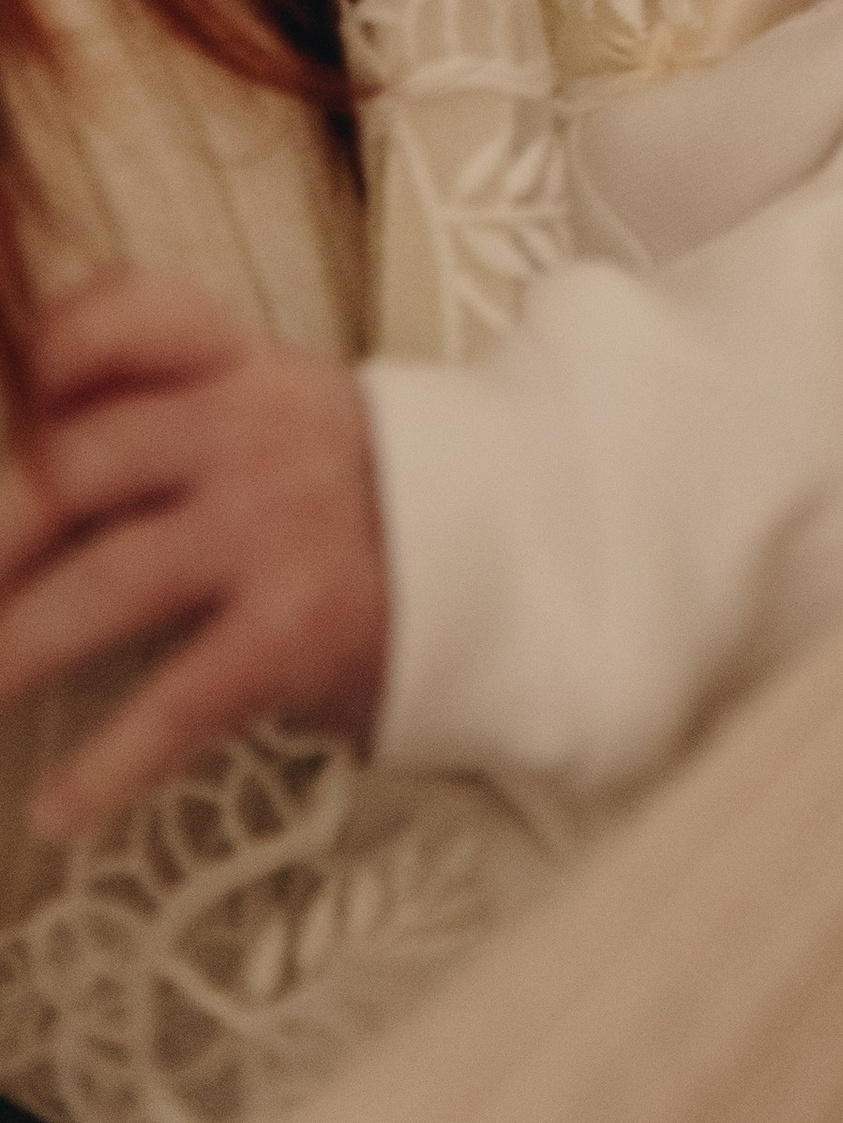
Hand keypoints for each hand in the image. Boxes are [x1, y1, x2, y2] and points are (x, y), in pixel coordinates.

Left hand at [0, 273, 388, 834]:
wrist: (513, 554)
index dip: (58, 344)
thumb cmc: (354, 493)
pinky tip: (58, 810)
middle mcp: (253, 430)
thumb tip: (24, 473)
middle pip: (78, 462)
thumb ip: (174, 414)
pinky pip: (176, 702)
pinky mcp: (295, 628)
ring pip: (103, 585)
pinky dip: (107, 766)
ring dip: (16, 651)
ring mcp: (274, 527)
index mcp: (244, 365)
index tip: (20, 395)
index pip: (141, 312)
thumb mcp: (281, 415)